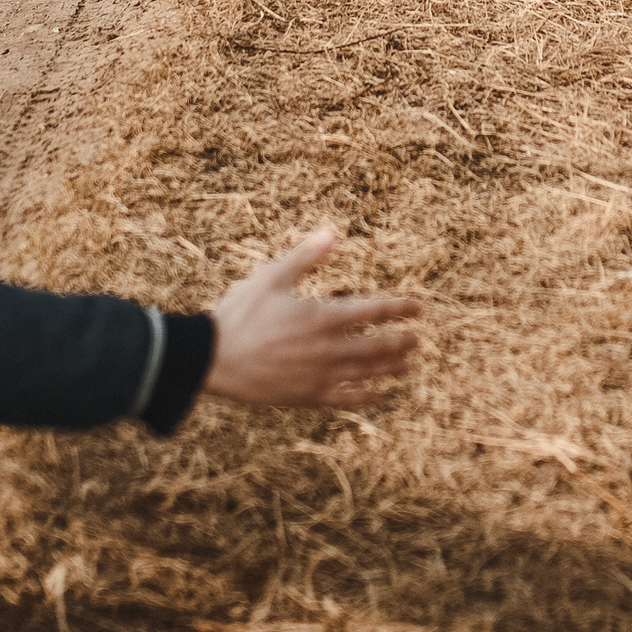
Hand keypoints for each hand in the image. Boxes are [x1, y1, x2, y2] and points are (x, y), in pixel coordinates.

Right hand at [203, 227, 419, 406]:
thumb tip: (332, 232)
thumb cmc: (240, 313)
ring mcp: (319, 375)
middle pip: (376, 346)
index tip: (417, 307)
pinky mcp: (307, 396)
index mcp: (322, 316)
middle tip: (415, 340)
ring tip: (406, 366)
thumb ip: (305, 256)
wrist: (214, 358)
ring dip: (389, 368)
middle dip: (399, 341)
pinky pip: (344, 399)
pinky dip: (364, 397)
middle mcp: (328, 348)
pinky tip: (375, 395)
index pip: (373, 310)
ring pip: (365, 373)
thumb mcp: (271, 276)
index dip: (398, 308)